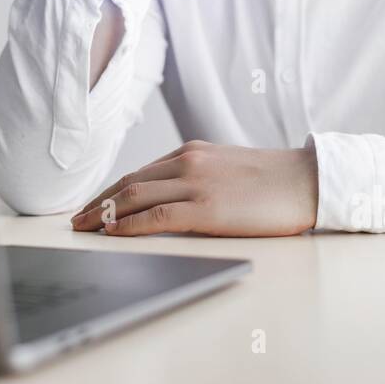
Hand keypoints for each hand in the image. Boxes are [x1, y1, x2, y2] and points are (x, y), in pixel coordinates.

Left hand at [69, 140, 318, 236]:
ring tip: (84, 228)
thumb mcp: (227, 168)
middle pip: (128, 182)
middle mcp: (187, 162)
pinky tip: (113, 232)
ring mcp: (195, 183)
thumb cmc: (273, 181)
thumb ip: (198, 177)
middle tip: (76, 220)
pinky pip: (156, 216)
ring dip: (104, 213)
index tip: (94, 204)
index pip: (139, 172)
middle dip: (98, 202)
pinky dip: (130, 224)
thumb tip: (171, 198)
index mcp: (192, 151)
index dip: (111, 190)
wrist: (308, 181)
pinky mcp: (206, 207)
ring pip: (135, 196)